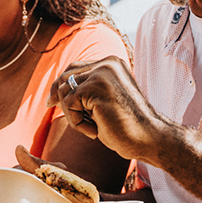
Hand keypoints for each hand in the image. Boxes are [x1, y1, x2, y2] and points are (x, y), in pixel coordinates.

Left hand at [48, 57, 175, 164]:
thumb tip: (55, 92)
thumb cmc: (127, 127)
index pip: (74, 68)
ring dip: (73, 114)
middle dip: (60, 98)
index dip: (60, 85)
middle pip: (65, 76)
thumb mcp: (104, 103)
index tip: (51, 102)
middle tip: (62, 113)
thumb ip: (86, 92)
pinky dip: (77, 123)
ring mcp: (102, 72)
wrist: (150, 139)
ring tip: (93, 128)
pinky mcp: (95, 86)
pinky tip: (95, 131)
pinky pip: (68, 104)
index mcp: (112, 63)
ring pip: (64, 91)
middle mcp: (107, 63)